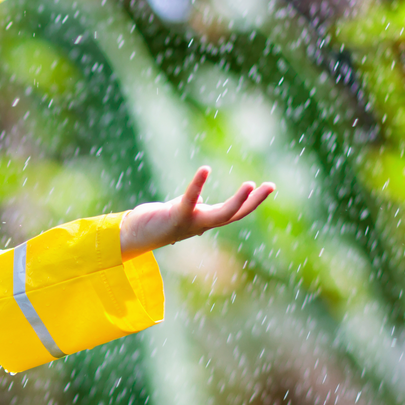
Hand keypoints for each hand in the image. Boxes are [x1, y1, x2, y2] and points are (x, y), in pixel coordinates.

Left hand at [120, 166, 273, 259]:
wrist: (133, 236)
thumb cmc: (157, 222)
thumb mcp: (180, 211)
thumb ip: (193, 206)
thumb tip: (201, 199)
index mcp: (204, 220)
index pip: (234, 212)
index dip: (251, 202)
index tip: (268, 186)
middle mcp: (201, 224)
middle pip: (234, 215)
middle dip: (253, 202)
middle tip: (271, 186)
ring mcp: (191, 222)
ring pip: (221, 215)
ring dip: (238, 202)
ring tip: (251, 184)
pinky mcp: (176, 216)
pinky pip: (191, 199)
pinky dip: (198, 184)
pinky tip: (205, 169)